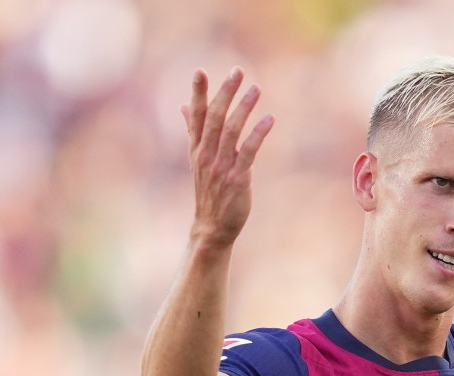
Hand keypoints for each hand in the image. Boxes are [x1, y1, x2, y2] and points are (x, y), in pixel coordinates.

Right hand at [182, 68, 274, 250]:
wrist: (212, 226)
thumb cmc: (209, 190)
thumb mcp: (197, 159)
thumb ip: (193, 130)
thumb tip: (184, 106)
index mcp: (197, 148)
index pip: (196, 115)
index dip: (198, 93)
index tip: (200, 71)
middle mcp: (206, 154)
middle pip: (215, 117)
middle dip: (225, 92)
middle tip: (237, 71)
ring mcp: (221, 166)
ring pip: (231, 130)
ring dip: (244, 108)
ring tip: (256, 89)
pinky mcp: (237, 178)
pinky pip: (248, 151)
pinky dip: (258, 133)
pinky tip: (269, 119)